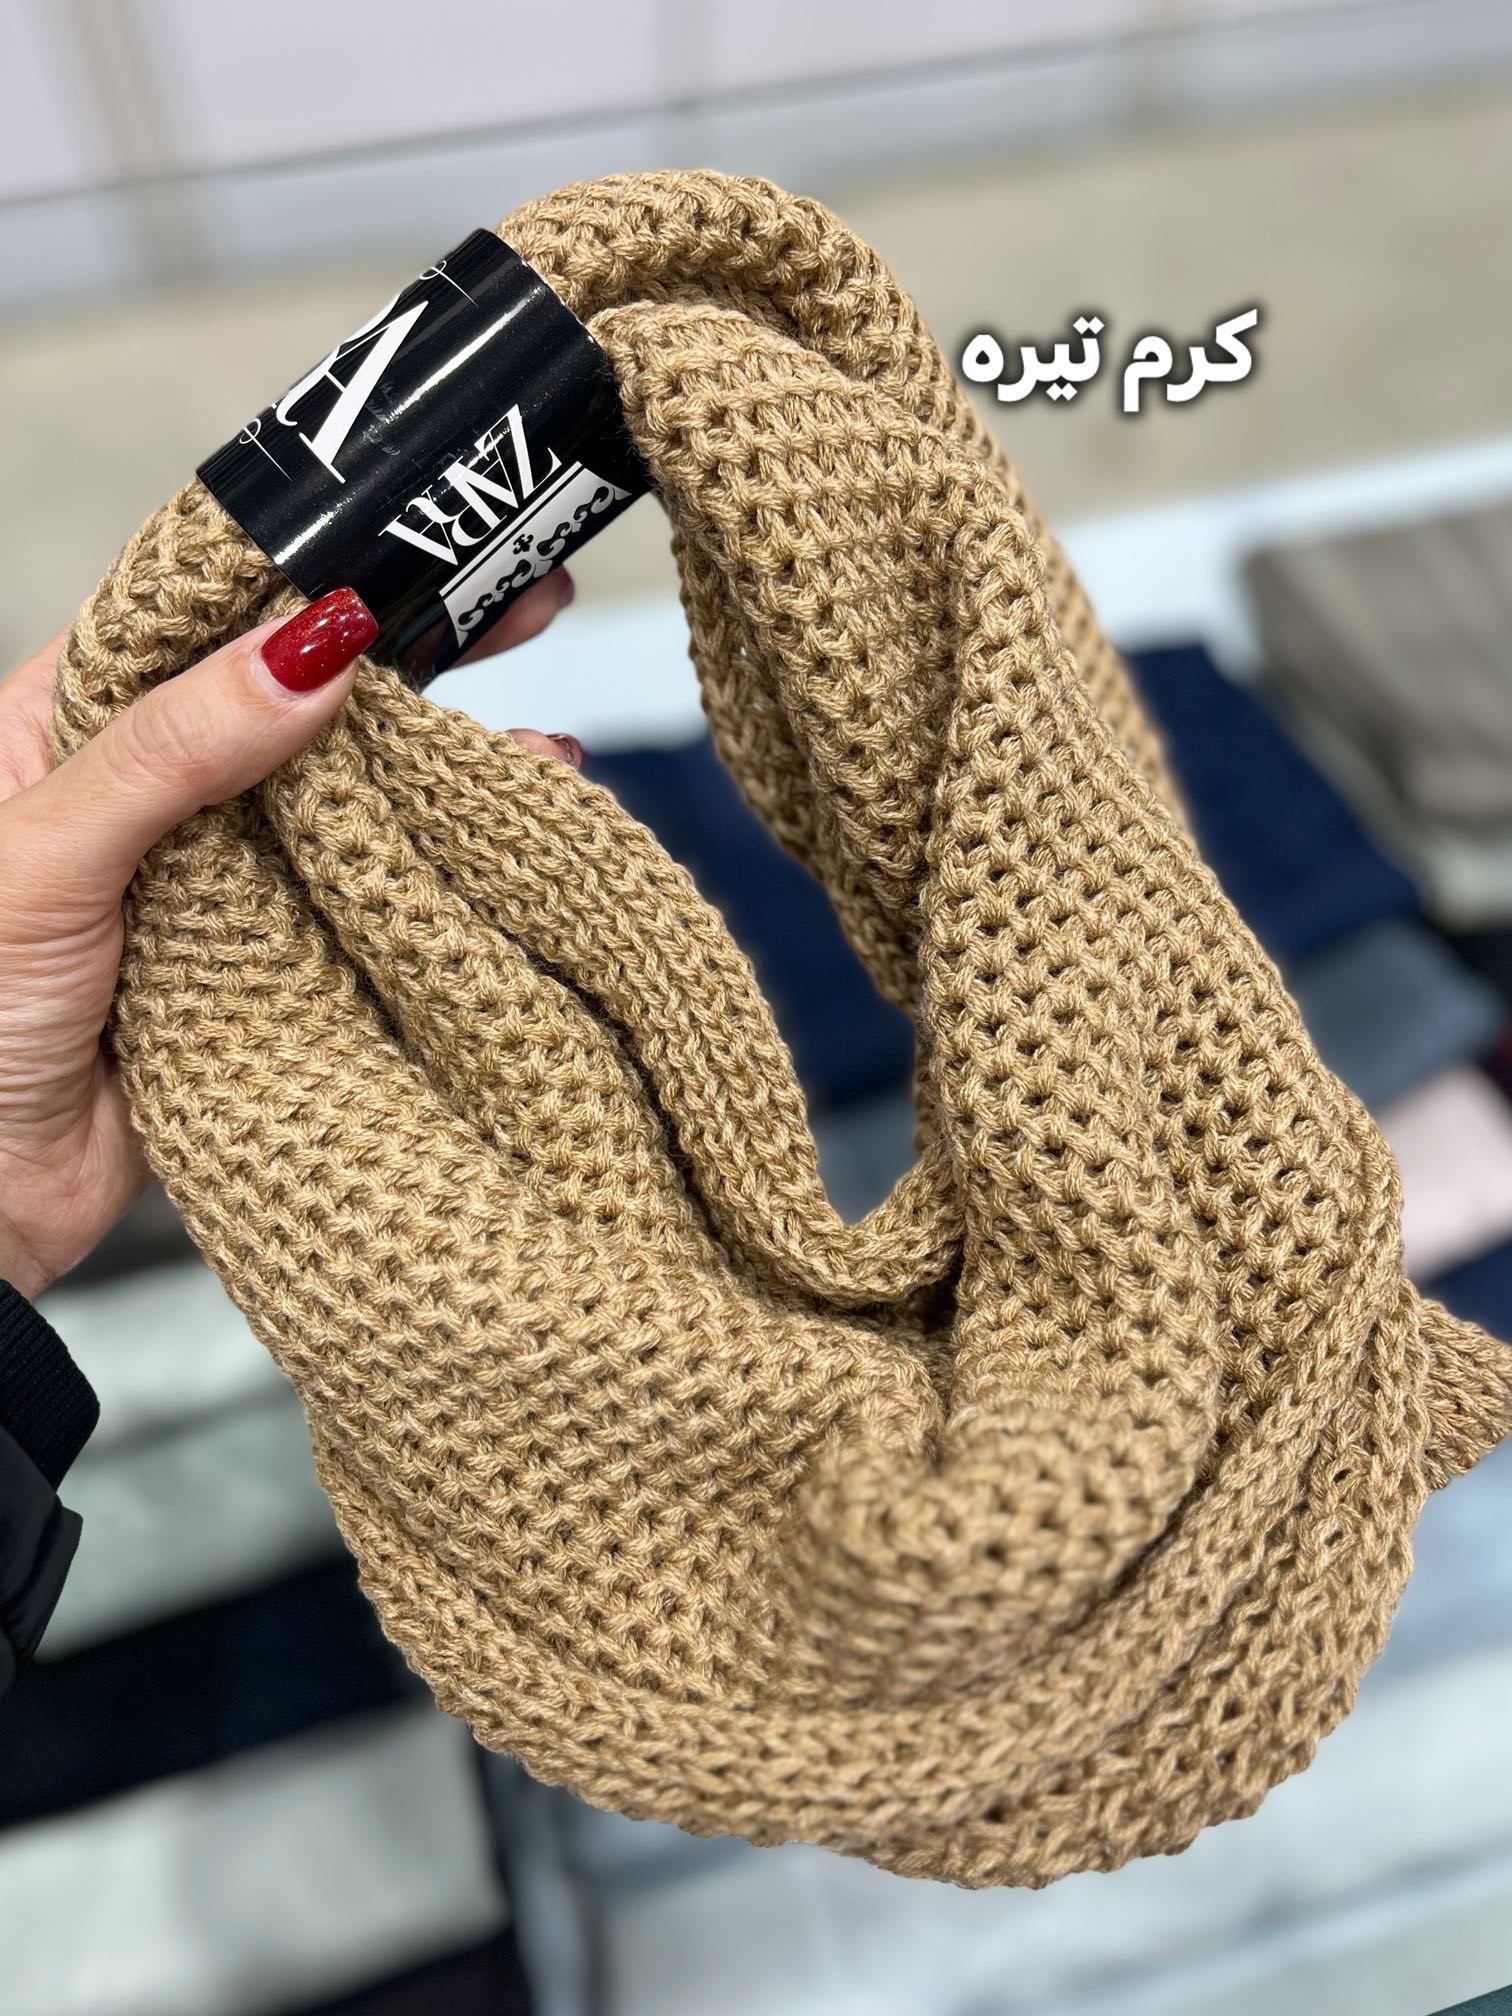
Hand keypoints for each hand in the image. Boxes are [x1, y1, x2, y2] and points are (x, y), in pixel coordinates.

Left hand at [0, 572, 580, 1299]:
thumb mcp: (46, 855)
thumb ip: (173, 750)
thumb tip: (310, 648)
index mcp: (68, 724)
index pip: (198, 611)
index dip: (306, 562)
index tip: (413, 529)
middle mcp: (154, 790)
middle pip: (294, 696)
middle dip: (408, 654)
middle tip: (520, 608)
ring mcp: (216, 879)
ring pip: (343, 801)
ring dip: (438, 772)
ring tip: (537, 751)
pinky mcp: (267, 964)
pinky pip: (360, 905)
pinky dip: (431, 878)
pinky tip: (501, 850)